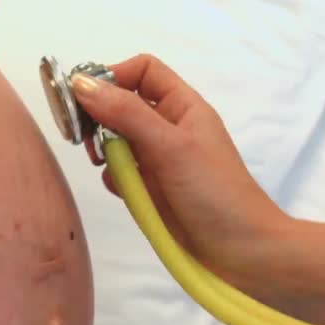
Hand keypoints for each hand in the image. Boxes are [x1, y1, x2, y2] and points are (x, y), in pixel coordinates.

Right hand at [70, 54, 293, 281]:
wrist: (243, 252)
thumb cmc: (214, 191)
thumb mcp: (170, 146)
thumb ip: (126, 113)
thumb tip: (81, 83)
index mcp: (183, 106)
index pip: (142, 72)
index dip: (112, 77)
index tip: (84, 100)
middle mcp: (169, 128)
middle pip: (122, 105)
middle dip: (100, 117)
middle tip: (85, 139)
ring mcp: (159, 161)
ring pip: (117, 141)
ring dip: (105, 151)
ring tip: (106, 167)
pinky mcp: (151, 191)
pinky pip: (121, 174)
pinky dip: (116, 179)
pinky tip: (126, 193)